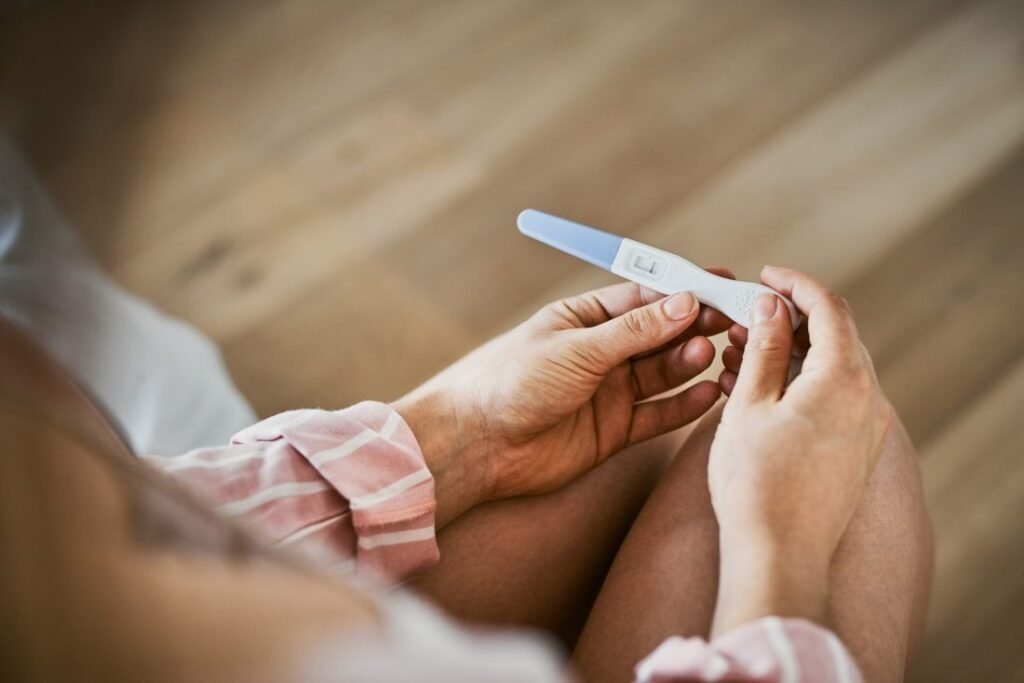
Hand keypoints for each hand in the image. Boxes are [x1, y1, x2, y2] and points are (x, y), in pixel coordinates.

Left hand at [394, 275, 733, 525]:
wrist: (478, 445)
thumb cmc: (512, 382)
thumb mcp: (575, 348)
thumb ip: (633, 331)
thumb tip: (684, 302)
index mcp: (585, 318)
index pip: (644, 297)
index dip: (683, 292)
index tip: (722, 287)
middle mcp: (601, 353)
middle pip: (660, 334)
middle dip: (695, 327)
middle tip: (731, 322)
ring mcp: (609, 392)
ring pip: (663, 374)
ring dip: (690, 362)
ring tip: (712, 354)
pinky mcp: (614, 431)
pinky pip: (659, 416)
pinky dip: (685, 406)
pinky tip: (710, 394)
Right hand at [709, 266, 892, 631]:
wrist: (779, 555)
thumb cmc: (757, 483)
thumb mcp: (749, 403)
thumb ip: (763, 348)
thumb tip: (769, 308)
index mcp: (844, 379)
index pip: (829, 308)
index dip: (795, 284)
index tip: (765, 276)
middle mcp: (867, 399)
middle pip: (834, 337)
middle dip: (787, 321)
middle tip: (741, 320)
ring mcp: (866, 428)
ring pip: (830, 369)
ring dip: (789, 354)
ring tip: (738, 357)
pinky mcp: (856, 451)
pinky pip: (832, 399)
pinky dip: (798, 384)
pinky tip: (758, 392)